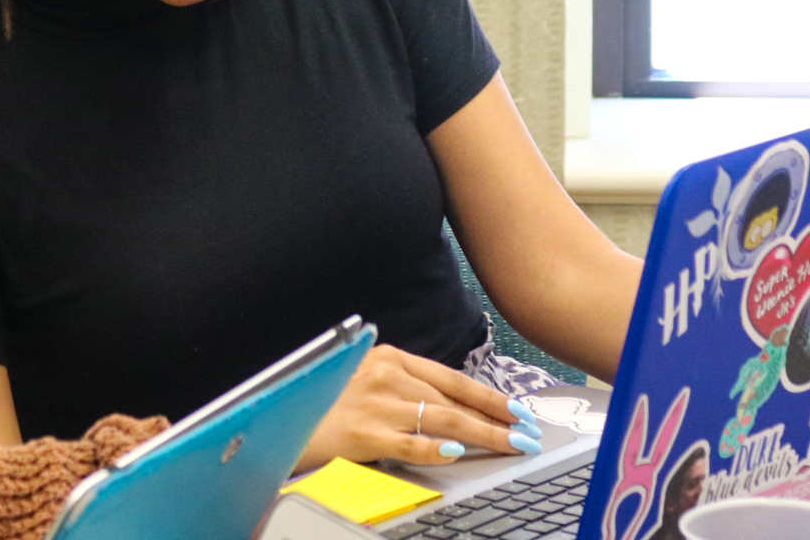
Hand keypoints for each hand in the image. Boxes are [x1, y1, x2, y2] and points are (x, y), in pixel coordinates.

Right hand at [295, 344, 543, 471]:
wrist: (284, 421)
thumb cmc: (332, 406)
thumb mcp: (371, 382)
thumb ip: (409, 388)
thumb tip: (459, 409)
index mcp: (391, 358)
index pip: (453, 379)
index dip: (490, 396)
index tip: (518, 411)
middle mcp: (386, 375)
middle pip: (453, 401)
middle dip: (495, 420)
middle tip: (525, 435)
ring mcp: (375, 404)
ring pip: (442, 420)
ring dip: (482, 435)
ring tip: (509, 445)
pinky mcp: (364, 433)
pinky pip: (410, 442)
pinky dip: (437, 447)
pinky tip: (459, 451)